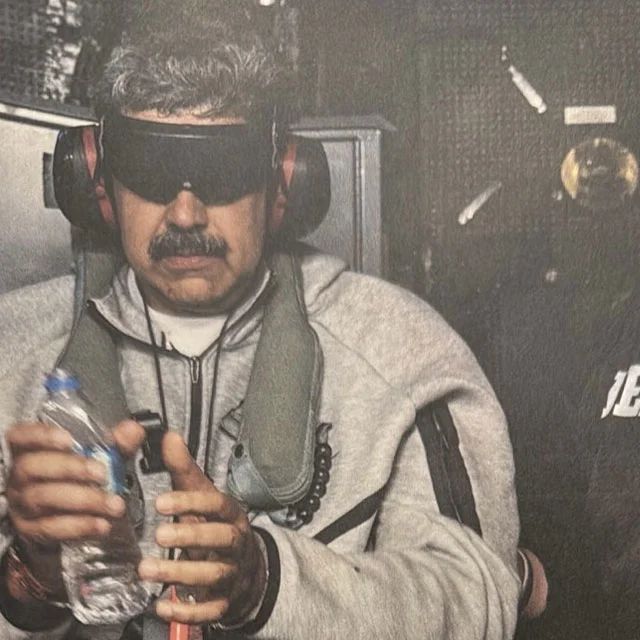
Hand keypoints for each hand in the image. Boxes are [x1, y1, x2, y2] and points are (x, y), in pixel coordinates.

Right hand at [5, 419, 145, 594]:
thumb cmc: (78, 476)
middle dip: (70, 469)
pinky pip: (52, 528)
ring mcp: (23, 503)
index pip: (22, 436)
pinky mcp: (31, 529)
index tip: (69, 439)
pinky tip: (102, 524)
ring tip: (113, 504)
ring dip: (83, 501)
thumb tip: (133, 430)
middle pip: (33, 467)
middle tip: (102, 474)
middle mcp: (21, 475)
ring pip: (44, 499)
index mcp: (32, 449)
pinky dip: (80, 526)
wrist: (63, 514)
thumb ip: (116, 442)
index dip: (41, 436)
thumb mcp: (99, 455)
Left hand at [138, 432, 265, 625]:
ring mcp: (232, 573)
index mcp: (231, 514)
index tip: (161, 502)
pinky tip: (161, 605)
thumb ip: (183, 470)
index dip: (192, 502)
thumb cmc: (215, 524)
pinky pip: (210, 609)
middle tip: (158, 535)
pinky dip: (187, 610)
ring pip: (213, 575)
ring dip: (180, 574)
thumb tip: (169, 436)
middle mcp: (235, 543)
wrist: (246, 565)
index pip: (217, 504)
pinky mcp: (224, 600)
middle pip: (221, 539)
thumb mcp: (202, 495)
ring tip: (146, 569)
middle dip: (191, 537)